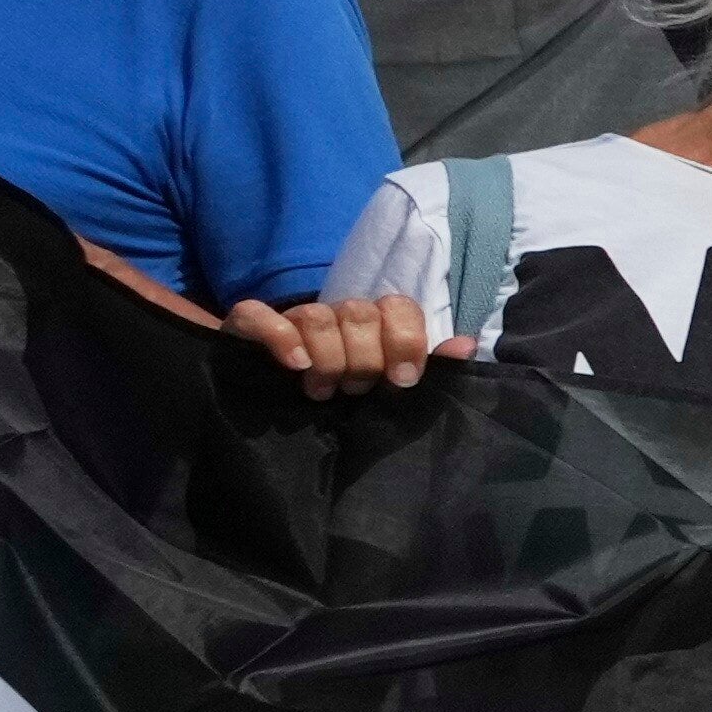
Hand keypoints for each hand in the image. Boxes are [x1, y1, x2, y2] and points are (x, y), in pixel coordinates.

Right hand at [227, 292, 449, 390]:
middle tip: (354, 391)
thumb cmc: (339, 398)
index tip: (402, 379)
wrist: (265, 406)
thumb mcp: (383, 388)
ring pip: (318, 317)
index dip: (406, 340)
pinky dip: (281, 338)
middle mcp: (335, 315)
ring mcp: (291, 317)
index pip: (399, 306)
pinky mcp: (247, 326)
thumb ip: (423, 366)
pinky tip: (296, 366)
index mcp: (372, 325)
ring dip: (328, 360)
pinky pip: (260, 315)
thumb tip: (464, 346)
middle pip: (359, 313)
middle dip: (363, 360)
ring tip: (323, 393)